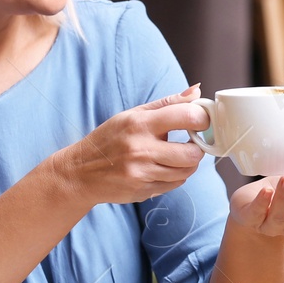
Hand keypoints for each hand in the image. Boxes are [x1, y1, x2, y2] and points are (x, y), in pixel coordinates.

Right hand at [55, 85, 209, 204]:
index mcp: (140, 124)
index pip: (186, 117)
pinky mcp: (143, 191)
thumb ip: (167, 103)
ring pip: (186, 172)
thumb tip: (197, 91)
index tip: (201, 121)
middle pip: (192, 153)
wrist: (81, 173)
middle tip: (192, 142)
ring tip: (177, 154)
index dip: (202, 119)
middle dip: (197, 147)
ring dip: (188, 163)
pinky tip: (164, 167)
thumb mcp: (133, 115)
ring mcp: (141, 174)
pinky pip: (175, 185)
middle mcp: (141, 150)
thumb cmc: (109, 139)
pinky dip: (176, 176)